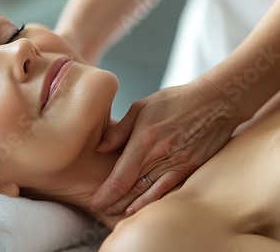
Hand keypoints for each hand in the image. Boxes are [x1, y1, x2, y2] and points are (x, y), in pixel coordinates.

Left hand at [91, 78, 241, 214]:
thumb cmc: (176, 101)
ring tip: (114, 212)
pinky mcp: (191, 168)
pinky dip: (153, 202)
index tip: (95, 201)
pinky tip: (141, 208)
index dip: (106, 194)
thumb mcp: (141, 107)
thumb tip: (101, 148)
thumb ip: (119, 130)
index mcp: (144, 140)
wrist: (216, 101)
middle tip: (99, 208)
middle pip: (132, 189)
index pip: (120, 178)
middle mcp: (160, 156)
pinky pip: (168, 191)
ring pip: (149, 194)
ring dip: (130, 206)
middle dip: (113, 201)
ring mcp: (178, 165)